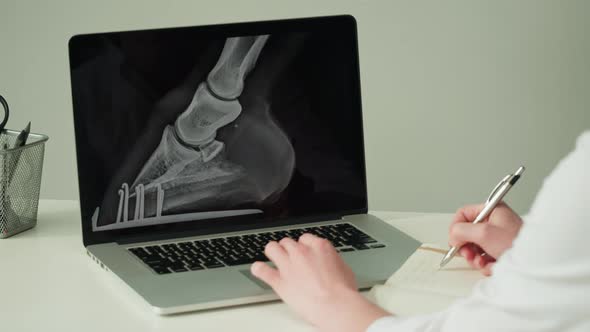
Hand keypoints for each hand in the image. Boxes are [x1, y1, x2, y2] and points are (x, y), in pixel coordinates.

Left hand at [251, 234, 389, 331]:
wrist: (335, 305)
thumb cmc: (343, 291)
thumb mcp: (343, 268)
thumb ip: (331, 260)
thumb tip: (330, 263)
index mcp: (318, 247)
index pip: (305, 238)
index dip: (303, 246)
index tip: (304, 252)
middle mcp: (301, 252)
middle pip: (287, 242)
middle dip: (288, 249)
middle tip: (290, 257)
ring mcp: (288, 265)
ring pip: (272, 248)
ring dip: (272, 252)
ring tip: (273, 257)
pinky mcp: (279, 281)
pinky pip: (262, 270)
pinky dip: (258, 269)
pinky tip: (258, 269)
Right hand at [449, 202, 522, 275]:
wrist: (535, 263)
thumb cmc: (517, 243)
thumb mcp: (484, 233)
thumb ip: (462, 231)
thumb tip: (453, 236)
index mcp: (491, 210)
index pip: (463, 214)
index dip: (456, 227)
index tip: (455, 240)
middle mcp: (494, 222)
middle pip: (467, 232)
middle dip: (467, 247)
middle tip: (469, 255)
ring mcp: (496, 237)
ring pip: (473, 247)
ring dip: (475, 258)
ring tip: (482, 262)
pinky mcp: (499, 251)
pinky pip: (483, 257)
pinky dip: (485, 264)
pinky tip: (492, 265)